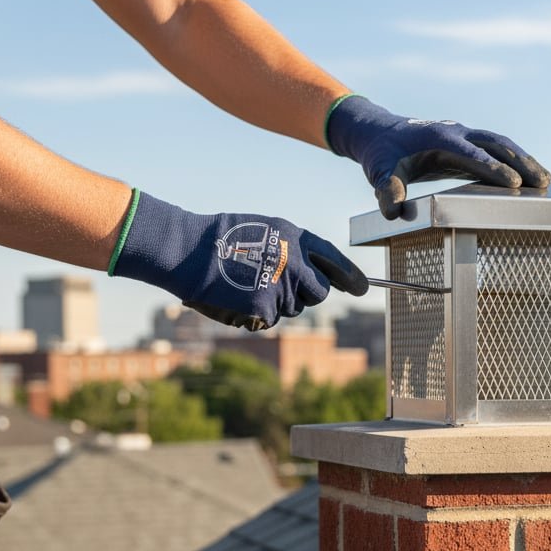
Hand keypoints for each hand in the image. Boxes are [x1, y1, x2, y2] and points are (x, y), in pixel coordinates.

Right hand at [109, 190, 368, 329]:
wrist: (189, 252)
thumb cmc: (221, 240)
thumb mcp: (264, 231)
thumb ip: (292, 250)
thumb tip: (316, 275)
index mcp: (295, 237)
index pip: (333, 259)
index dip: (350, 276)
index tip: (361, 289)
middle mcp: (294, 262)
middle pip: (317, 293)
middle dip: (304, 295)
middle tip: (276, 287)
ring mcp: (281, 286)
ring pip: (292, 309)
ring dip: (274, 304)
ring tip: (245, 284)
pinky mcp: (266, 307)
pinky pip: (269, 319)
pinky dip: (255, 314)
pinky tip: (237, 297)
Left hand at [326, 95, 550, 218]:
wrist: (380, 133)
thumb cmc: (381, 154)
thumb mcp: (379, 172)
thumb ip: (386, 190)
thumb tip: (393, 211)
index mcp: (439, 136)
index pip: (471, 153)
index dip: (492, 167)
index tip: (513, 182)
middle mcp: (457, 132)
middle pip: (496, 144)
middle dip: (521, 162)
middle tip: (543, 182)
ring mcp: (464, 136)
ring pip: (501, 144)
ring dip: (524, 160)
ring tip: (546, 181)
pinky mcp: (467, 146)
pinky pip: (495, 152)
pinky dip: (514, 162)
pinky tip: (530, 178)